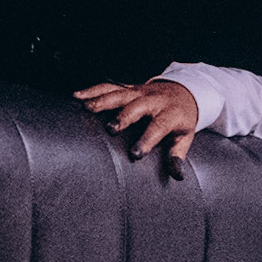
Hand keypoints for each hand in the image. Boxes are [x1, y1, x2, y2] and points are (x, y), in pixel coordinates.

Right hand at [74, 77, 201, 176]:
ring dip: (102, 100)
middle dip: (124, 116)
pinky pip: (109, 86)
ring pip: (120, 93)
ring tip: (86, 109)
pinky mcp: (128, 88)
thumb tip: (177, 175)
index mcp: (170, 114)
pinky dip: (92, 90)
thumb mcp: (184, 137)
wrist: (182, 91)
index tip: (135, 154)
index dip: (147, 140)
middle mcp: (154, 100)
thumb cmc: (180, 119)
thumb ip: (177, 156)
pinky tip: (77, 96)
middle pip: (138, 106)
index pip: (159, 127)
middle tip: (110, 129)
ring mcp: (139, 91)